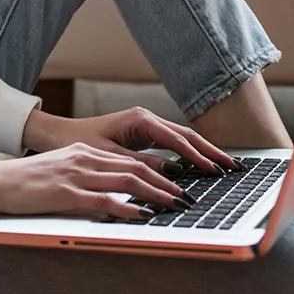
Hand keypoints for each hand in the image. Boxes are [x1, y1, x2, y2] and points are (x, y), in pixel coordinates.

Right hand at [0, 142, 191, 219]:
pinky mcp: (65, 193)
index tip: (176, 185)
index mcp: (84, 152)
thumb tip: (113, 195)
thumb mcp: (60, 172)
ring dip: (155, 194)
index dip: (157, 172)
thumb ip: (86, 178)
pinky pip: (103, 200)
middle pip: (134, 168)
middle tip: (186, 197)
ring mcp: (76, 175)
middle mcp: (84, 159)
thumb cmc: (25, 182)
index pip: (129, 160)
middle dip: (165, 183)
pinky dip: (127, 207)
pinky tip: (142, 215)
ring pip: (126, 181)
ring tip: (174, 205)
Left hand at [22, 107, 238, 175]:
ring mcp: (147, 125)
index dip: (198, 157)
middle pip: (187, 135)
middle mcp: (147, 119)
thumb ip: (141, 165)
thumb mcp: (110, 157)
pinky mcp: (144, 134)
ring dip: (204, 152)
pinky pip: (173, 144)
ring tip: (226, 167)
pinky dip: (189, 154)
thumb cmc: (79, 143)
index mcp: (140, 120)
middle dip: (211, 151)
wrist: (59, 135)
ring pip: (182, 139)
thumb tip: (173, 174)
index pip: (177, 140)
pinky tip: (202, 166)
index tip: (215, 171)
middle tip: (233, 167)